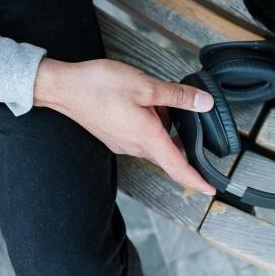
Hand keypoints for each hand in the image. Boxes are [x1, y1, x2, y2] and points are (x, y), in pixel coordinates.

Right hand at [34, 58, 216, 194]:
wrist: (63, 87)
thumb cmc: (98, 86)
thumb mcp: (145, 86)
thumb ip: (178, 97)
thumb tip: (204, 103)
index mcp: (147, 137)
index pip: (178, 168)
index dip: (197, 180)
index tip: (211, 189)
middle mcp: (135, 146)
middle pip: (167, 147)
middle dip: (174, 127)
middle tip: (167, 102)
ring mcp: (122, 144)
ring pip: (153, 138)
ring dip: (157, 120)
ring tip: (147, 95)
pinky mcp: (113, 137)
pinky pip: (139, 134)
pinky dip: (145, 119)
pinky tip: (134, 100)